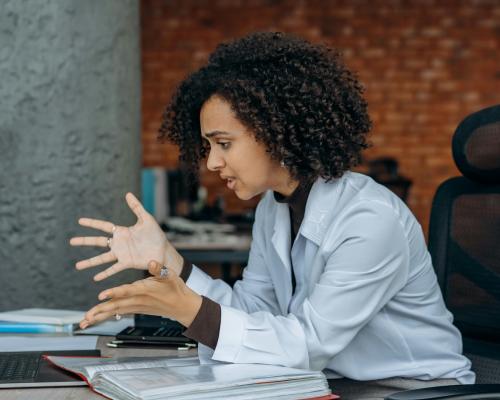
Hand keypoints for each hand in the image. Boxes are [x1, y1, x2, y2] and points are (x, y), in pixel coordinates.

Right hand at [70, 192, 182, 280]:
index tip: (79, 221)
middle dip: (84, 241)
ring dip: (90, 262)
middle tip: (71, 241)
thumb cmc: (155, 235)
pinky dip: (105, 273)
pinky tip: (95, 278)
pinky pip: (113, 269)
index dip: (92, 223)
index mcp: (122, 232)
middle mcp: (119, 243)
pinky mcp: (127, 263)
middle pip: (98, 242)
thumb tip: (127, 194)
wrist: (164, 251)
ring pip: (102, 258)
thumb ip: (136, 207)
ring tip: (77, 266)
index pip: (104, 226)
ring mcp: (121, 254)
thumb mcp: (146, 219)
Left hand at [79, 261, 201, 328]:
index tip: (102, 295)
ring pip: (115, 312)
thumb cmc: (176, 289)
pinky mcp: (136, 309)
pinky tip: (95, 319)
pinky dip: (106, 316)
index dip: (114, 293)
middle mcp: (138, 300)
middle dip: (101, 311)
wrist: (182, 306)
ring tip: (84, 322)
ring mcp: (136, 306)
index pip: (127, 291)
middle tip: (86, 317)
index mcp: (145, 290)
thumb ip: (159, 268)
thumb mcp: (170, 275)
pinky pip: (118, 313)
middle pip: (116, 306)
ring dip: (100, 316)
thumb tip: (151, 261)